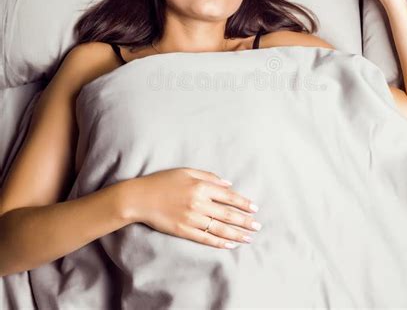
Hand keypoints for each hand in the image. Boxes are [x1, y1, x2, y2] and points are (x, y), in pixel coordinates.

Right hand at [124, 167, 260, 248]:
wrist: (139, 198)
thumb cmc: (162, 181)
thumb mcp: (186, 171)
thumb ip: (209, 176)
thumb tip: (228, 184)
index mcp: (200, 186)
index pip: (228, 196)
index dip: (243, 202)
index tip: (255, 208)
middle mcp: (198, 203)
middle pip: (227, 214)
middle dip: (245, 221)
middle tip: (258, 226)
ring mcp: (191, 218)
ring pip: (219, 228)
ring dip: (237, 233)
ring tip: (249, 237)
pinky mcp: (183, 230)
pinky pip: (205, 238)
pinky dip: (219, 242)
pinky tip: (230, 244)